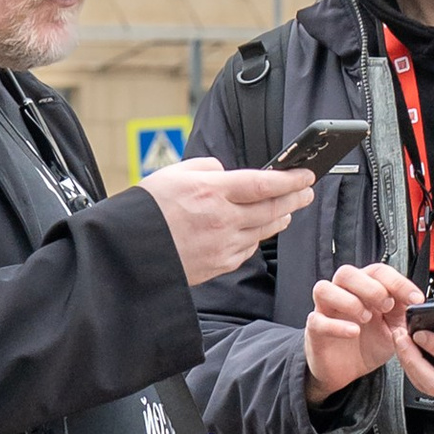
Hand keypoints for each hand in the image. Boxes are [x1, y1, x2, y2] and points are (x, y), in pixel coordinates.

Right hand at [144, 158, 314, 284]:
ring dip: (281, 218)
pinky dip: (257, 237)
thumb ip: (206, 168)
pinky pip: (247, 249)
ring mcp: (222, 245)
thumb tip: (227, 173)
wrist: (126, 252)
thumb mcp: (173, 173)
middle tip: (308, 191)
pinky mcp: (218, 265)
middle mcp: (222, 219)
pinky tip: (259, 230)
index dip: (291, 179)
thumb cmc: (146, 209)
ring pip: (264, 230)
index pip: (264, 184)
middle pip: (272, 208)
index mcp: (212, 191)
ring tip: (289, 210)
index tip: (306, 174)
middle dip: (295, 198)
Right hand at [305, 260, 420, 402]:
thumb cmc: (367, 345)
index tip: (416, 298)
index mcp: (364, 289)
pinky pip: (317, 320)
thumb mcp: (394, 329)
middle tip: (387, 305)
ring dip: (349, 300)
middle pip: (347, 273)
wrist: (348, 372)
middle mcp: (343, 294)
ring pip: (324, 288)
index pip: (378, 272)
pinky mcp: (315, 330)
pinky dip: (337, 325)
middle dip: (370, 287)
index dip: (398, 282)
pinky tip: (353, 332)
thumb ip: (403, 314)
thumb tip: (416, 302)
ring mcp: (326, 310)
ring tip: (366, 317)